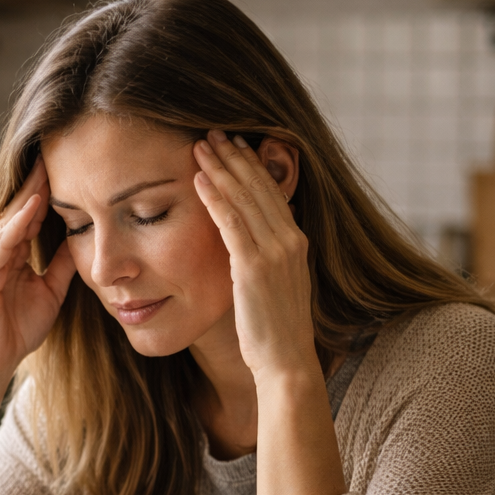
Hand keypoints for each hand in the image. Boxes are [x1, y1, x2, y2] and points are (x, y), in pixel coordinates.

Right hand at [0, 157, 77, 382]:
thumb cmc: (18, 327)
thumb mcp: (51, 290)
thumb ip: (61, 263)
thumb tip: (82, 239)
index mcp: (10, 251)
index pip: (30, 212)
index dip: (47, 189)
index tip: (68, 165)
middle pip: (18, 208)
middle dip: (36, 182)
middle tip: (54, 150)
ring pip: (9, 220)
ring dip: (28, 195)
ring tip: (45, 170)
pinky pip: (3, 244)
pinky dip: (17, 225)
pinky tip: (32, 207)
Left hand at [192, 131, 317, 382]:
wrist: (287, 363)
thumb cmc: (276, 333)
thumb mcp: (277, 288)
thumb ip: (269, 261)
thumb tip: (256, 246)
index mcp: (297, 243)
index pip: (272, 194)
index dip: (253, 167)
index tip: (236, 146)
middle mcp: (290, 241)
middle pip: (259, 187)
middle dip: (235, 157)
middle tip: (213, 132)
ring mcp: (275, 252)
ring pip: (245, 198)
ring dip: (221, 168)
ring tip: (200, 144)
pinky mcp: (254, 267)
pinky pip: (231, 223)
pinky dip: (215, 197)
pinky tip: (198, 179)